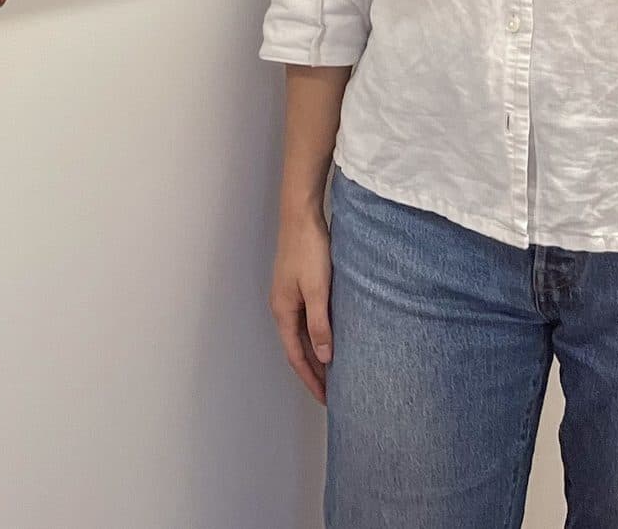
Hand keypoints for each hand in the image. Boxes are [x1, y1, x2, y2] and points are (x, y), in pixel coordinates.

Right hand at [270, 205, 334, 403]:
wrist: (301, 216)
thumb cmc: (308, 250)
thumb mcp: (317, 290)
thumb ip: (320, 325)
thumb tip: (324, 357)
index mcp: (283, 311)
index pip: (296, 356)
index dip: (311, 380)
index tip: (327, 400)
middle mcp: (283, 307)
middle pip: (298, 349)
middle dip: (314, 373)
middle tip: (334, 394)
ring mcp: (289, 297)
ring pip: (302, 336)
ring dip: (316, 356)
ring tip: (335, 373)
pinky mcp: (298, 287)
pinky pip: (307, 322)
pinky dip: (317, 337)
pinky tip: (332, 339)